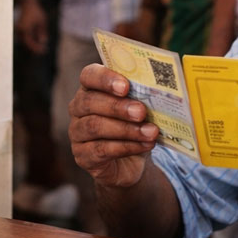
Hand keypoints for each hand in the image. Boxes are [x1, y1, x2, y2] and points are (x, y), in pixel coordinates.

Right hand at [16, 0, 48, 54]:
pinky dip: (30, 41)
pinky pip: (24, 38)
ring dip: (32, 45)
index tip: (44, 50)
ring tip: (41, 47)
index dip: (36, 48)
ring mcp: (18, 30)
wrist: (28, 4)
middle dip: (35, 48)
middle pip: (26, 44)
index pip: (30, 42)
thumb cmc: (36, 12)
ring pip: (25, 41)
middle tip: (43, 51)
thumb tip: (43, 42)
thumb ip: (43, 32)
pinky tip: (37, 42)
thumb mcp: (42, 22)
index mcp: (25, 29)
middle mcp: (20, 30)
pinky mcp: (19, 29)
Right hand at [68, 64, 158, 187]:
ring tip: (150, 132)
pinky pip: (101, 150)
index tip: (125, 86)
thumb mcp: (139, 108)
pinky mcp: (82, 156)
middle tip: (141, 112)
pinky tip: (145, 145)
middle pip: (90, 102)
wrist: (130, 162)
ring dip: (126, 129)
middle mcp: (78, 108)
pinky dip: (126, 147)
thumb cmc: (134, 126)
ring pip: (95, 126)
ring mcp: (76, 133)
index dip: (105, 79)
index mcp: (91, 88)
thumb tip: (161, 91)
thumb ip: (143, 96)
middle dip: (118, 107)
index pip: (89, 75)